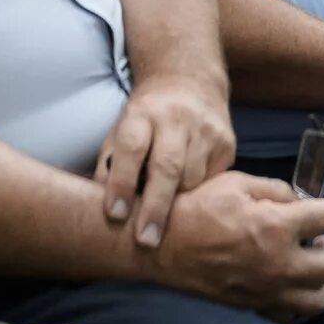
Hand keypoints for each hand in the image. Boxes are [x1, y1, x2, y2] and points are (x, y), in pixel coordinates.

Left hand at [95, 73, 235, 248]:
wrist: (190, 82)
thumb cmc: (146, 118)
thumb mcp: (121, 129)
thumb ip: (110, 166)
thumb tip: (97, 208)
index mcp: (142, 114)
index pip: (131, 148)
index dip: (122, 182)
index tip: (115, 214)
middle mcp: (176, 119)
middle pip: (167, 166)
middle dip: (156, 207)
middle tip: (146, 241)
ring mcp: (205, 130)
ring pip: (192, 179)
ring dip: (177, 205)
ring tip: (165, 221)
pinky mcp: (227, 143)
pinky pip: (213, 182)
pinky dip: (198, 197)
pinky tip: (188, 201)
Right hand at [138, 172, 323, 317]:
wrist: (161, 246)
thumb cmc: (197, 208)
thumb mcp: (236, 182)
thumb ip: (275, 190)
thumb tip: (299, 201)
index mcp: (275, 226)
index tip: (313, 208)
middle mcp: (278, 263)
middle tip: (315, 238)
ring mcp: (267, 290)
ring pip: (319, 297)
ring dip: (321, 278)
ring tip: (306, 263)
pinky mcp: (253, 305)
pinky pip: (291, 313)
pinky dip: (296, 298)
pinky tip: (285, 281)